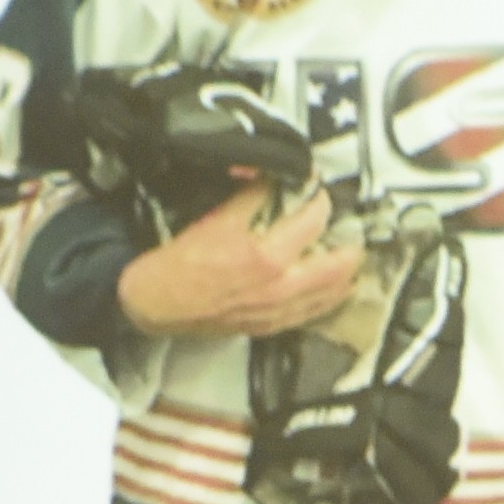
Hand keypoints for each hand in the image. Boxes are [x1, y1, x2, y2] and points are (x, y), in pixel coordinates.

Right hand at [117, 178, 368, 338]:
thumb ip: (253, 196)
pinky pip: (314, 313)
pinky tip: (329, 287)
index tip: (317, 190)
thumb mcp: (217, 220)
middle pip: (341, 263)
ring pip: (335, 292)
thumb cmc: (178, 266)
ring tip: (346, 255)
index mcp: (268, 257)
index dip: (319, 197)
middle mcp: (280, 288)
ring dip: (346, 272)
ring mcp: (278, 311)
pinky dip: (328, 297)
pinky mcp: (270, 326)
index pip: (316, 217)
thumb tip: (272, 177)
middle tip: (347, 226)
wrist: (155, 304)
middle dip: (348, 240)